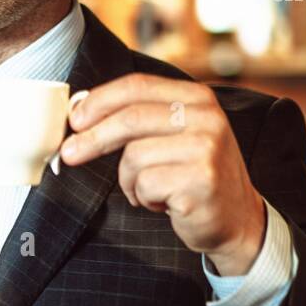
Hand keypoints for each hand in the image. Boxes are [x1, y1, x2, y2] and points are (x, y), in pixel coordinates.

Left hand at [60, 74, 266, 275]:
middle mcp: (206, 117)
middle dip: (92, 138)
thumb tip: (79, 109)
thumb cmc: (193, 175)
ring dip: (129, 180)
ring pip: (134, 156)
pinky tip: (164, 202)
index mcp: (197, 97)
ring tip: (149, 189)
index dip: (99, 100)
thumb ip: (138, 118)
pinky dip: (143, 197)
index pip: (137, 86)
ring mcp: (206, 147)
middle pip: (130, 118)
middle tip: (68, 154)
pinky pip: (145, 184)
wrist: (237, 219)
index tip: (74, 119)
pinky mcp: (201, 179)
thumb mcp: (174, 135)